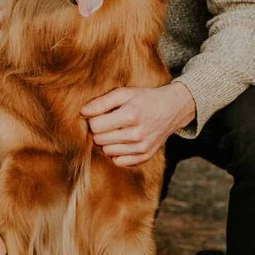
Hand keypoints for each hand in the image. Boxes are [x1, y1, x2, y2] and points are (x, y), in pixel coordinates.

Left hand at [80, 82, 196, 166]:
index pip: (96, 126)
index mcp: (131, 115)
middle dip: (99, 131)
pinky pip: (119, 161)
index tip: (100, 115)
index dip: (93, 120)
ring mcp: (142, 147)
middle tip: (108, 122)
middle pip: (100, 140)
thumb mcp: (124, 93)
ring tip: (116, 130)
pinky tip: (122, 141)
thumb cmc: (145, 99)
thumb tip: (83, 112)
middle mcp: (137, 134)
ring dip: (107, 142)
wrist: (172, 109)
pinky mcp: (145, 156)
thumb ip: (102, 102)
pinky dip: (117, 152)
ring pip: (107, 151)